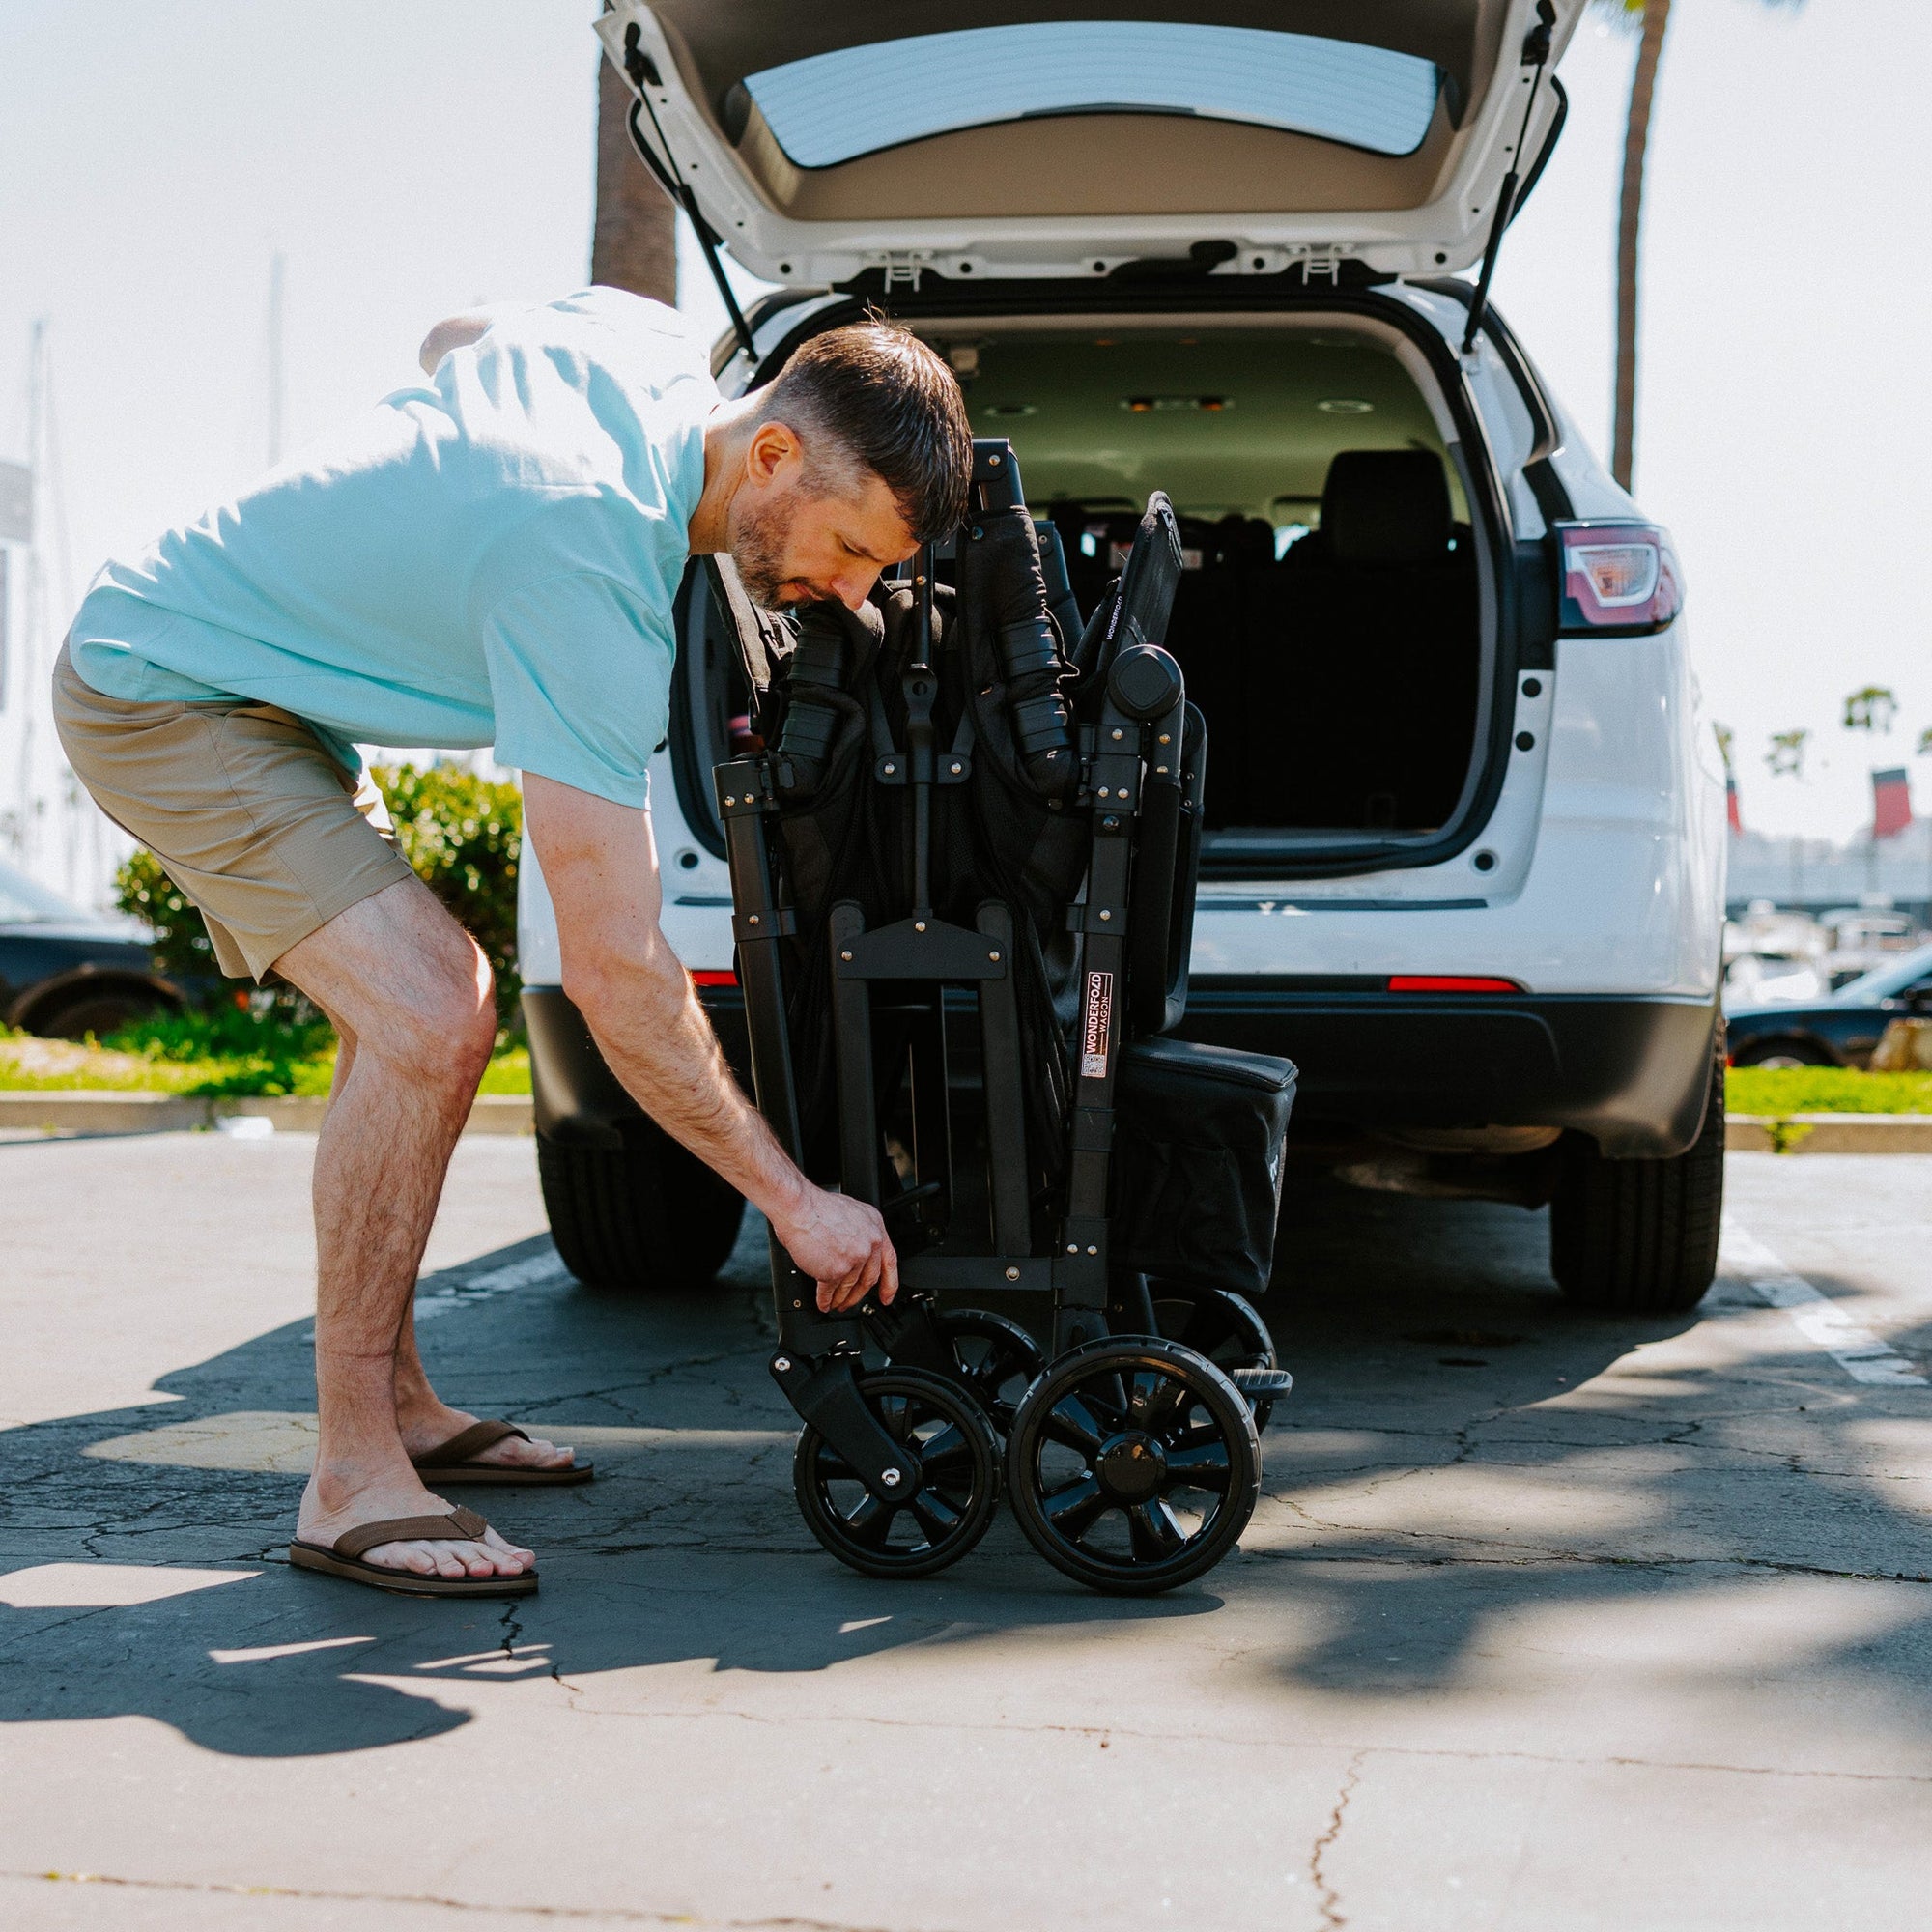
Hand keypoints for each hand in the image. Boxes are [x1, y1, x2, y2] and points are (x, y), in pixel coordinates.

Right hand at [774, 1184, 897, 1312]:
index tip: (886, 1297)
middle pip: (868, 1279)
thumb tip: (856, 1248)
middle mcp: (869, 1245)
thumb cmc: (817, 1206)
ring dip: (841, 1299)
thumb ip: (860, 1232)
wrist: (799, 1208)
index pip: (889, 1262)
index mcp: (875, 1228)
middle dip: (858, 1295)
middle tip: (851, 1302)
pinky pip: (829, 1291)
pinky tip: (823, 1302)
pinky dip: (825, 1300)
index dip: (889, 1284)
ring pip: (849, 1288)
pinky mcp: (835, 1271)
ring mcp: (854, 1259)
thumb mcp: (852, 1212)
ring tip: (834, 1304)